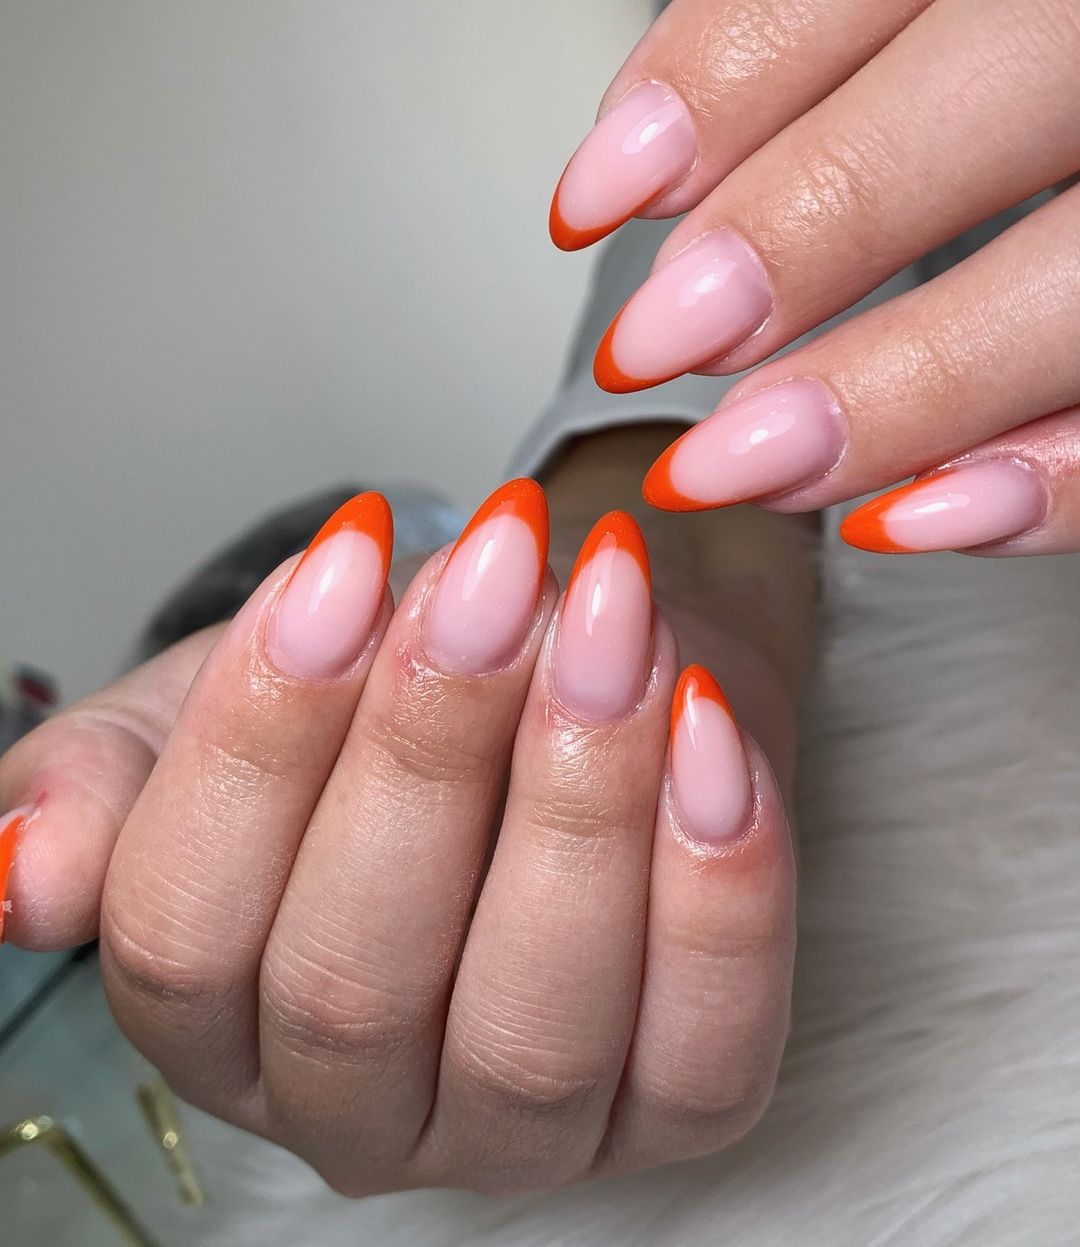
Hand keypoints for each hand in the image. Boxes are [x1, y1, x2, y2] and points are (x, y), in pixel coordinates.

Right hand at [1, 467, 800, 1194]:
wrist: (574, 668)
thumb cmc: (393, 695)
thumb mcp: (215, 708)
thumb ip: (109, 786)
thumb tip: (22, 871)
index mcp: (218, 1025)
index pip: (186, 928)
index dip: (260, 738)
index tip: (348, 562)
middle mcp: (361, 1110)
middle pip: (356, 981)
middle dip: (428, 749)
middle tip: (494, 573)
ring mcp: (525, 1132)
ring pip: (533, 1024)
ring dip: (577, 798)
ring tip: (611, 621)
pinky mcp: (680, 1107)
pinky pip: (706, 1041)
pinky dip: (719, 882)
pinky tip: (707, 726)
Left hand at [552, 0, 1079, 555]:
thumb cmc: (1028, 73)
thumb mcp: (948, 22)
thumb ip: (835, 53)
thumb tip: (653, 166)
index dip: (723, 75)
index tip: (597, 200)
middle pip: (1008, 83)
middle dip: (812, 221)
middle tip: (661, 339)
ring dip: (909, 388)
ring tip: (754, 464)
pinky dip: (1057, 479)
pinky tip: (918, 520)